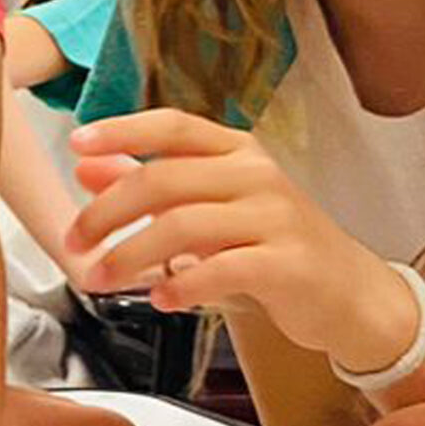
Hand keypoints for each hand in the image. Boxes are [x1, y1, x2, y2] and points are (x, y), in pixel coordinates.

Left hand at [67, 110, 417, 373]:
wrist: (349, 294)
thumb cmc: (274, 248)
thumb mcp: (210, 210)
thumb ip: (151, 187)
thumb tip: (87, 168)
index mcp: (236, 152)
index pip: (173, 126)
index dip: (122, 131)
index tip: (76, 143)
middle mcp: (256, 175)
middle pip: (165, 179)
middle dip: (107, 212)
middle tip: (75, 242)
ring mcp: (276, 217)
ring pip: (185, 226)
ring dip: (131, 255)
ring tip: (101, 279)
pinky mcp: (288, 264)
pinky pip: (222, 270)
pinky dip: (182, 286)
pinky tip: (160, 299)